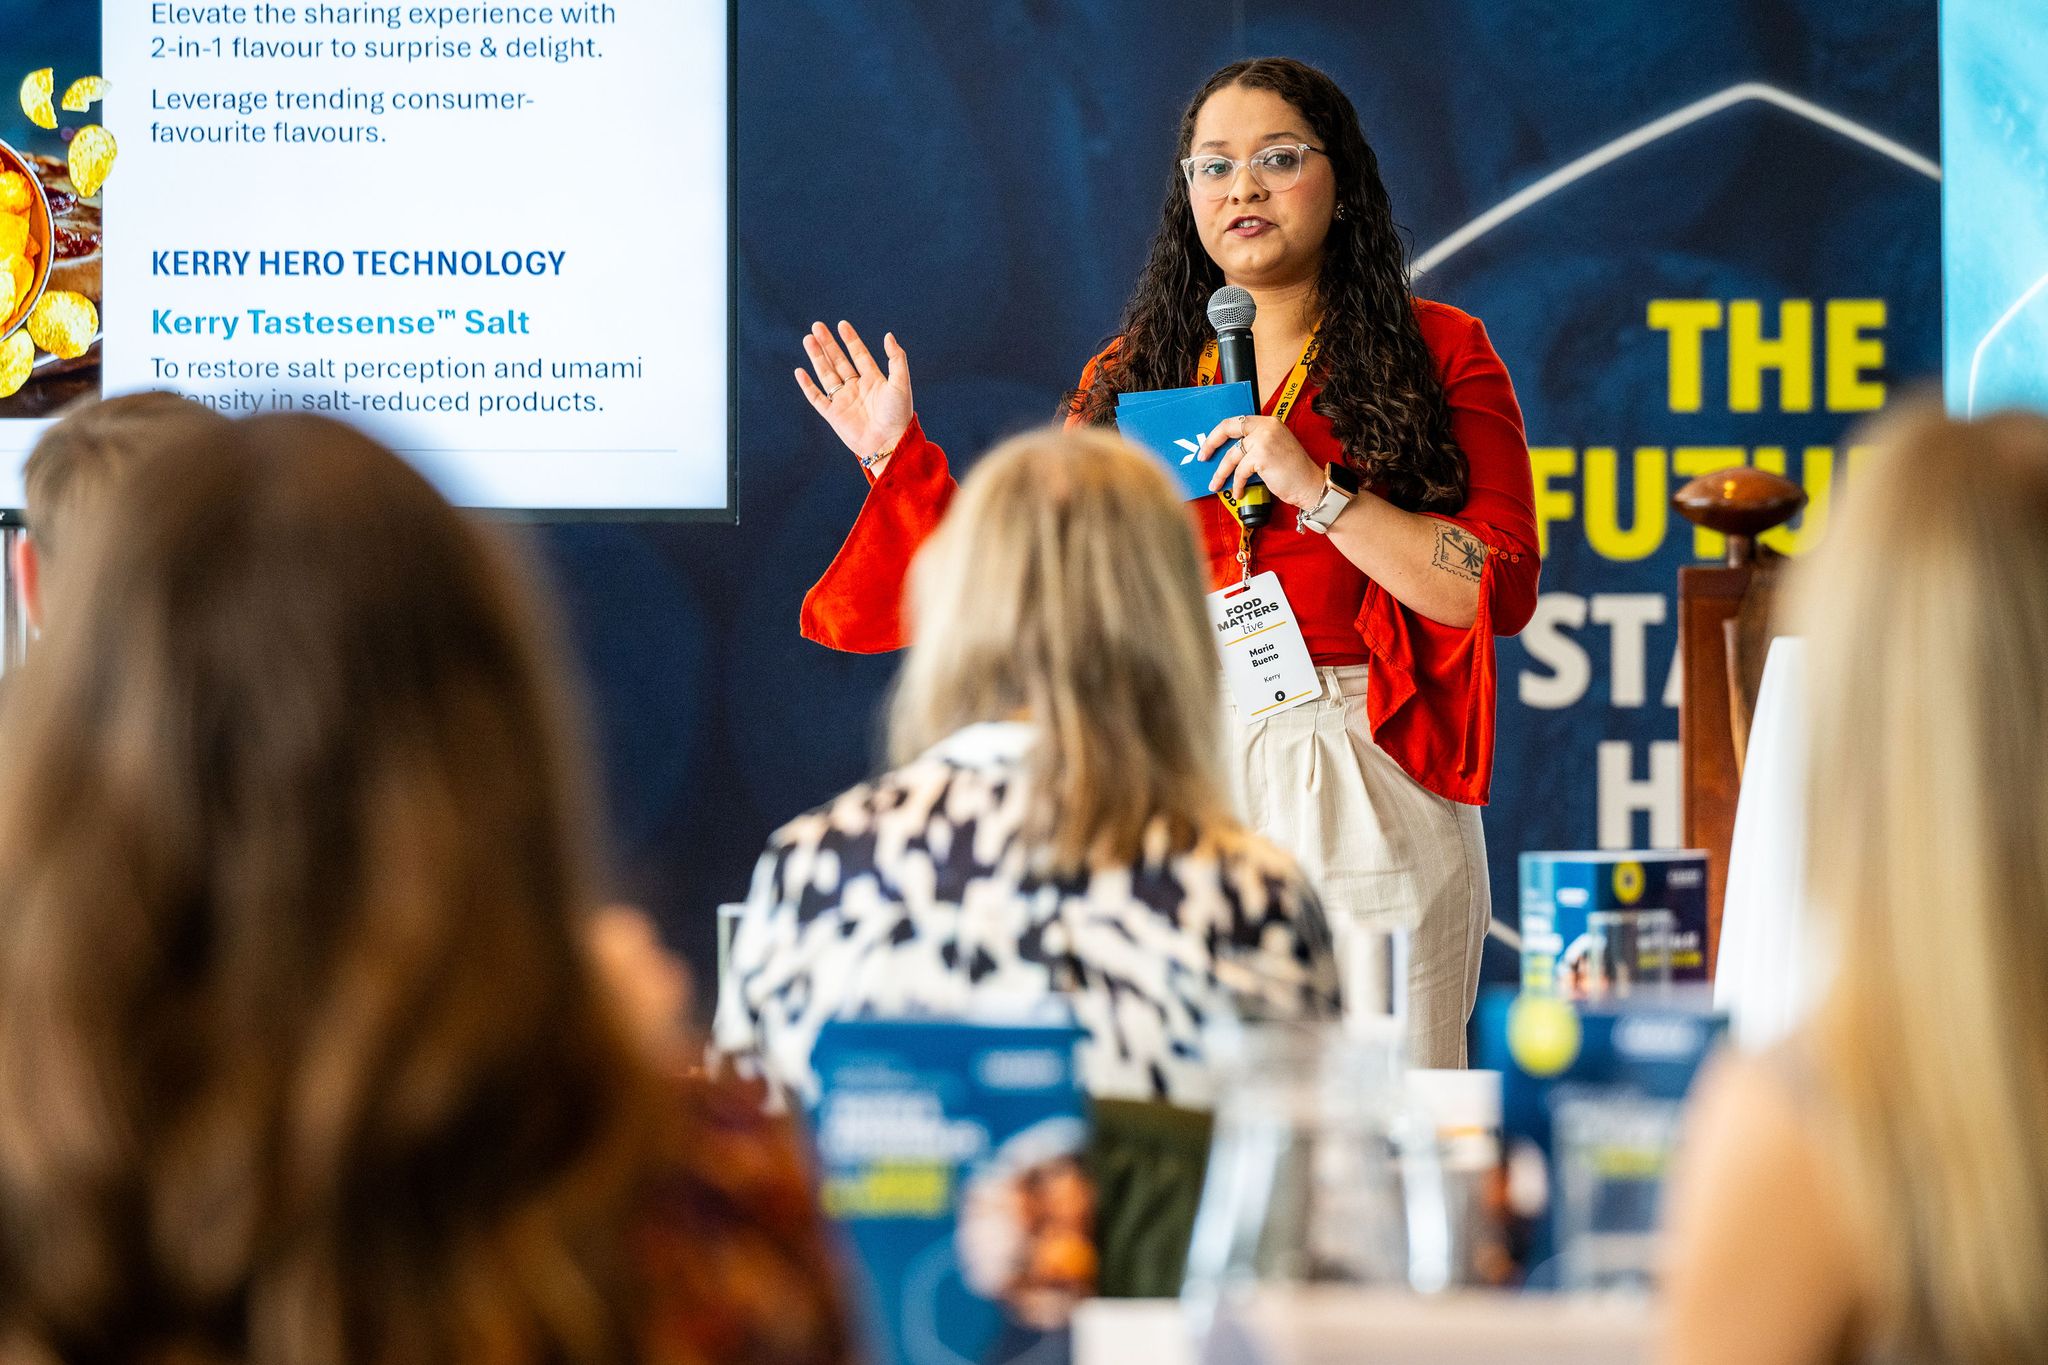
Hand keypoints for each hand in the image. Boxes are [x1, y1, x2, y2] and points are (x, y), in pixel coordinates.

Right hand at [795, 320, 913, 462]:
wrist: (889, 443)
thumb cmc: (898, 415)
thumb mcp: (901, 383)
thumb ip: (896, 359)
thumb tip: (888, 335)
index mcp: (873, 380)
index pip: (859, 354)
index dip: (850, 339)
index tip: (841, 324)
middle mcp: (857, 388)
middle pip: (839, 361)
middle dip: (828, 344)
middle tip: (817, 326)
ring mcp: (844, 401)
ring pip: (826, 374)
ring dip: (817, 357)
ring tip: (808, 339)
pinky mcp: (833, 415)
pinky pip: (817, 398)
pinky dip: (807, 385)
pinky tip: (800, 371)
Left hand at [1197, 415, 1322, 507]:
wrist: (1311, 486)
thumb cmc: (1293, 472)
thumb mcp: (1274, 448)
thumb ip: (1254, 444)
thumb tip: (1227, 453)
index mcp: (1269, 422)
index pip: (1236, 421)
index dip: (1218, 433)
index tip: (1209, 445)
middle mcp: (1266, 426)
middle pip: (1227, 428)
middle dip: (1210, 443)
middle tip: (1202, 457)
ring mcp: (1264, 440)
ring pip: (1231, 456)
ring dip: (1221, 473)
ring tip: (1216, 485)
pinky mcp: (1262, 456)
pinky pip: (1240, 471)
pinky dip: (1237, 484)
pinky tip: (1238, 493)